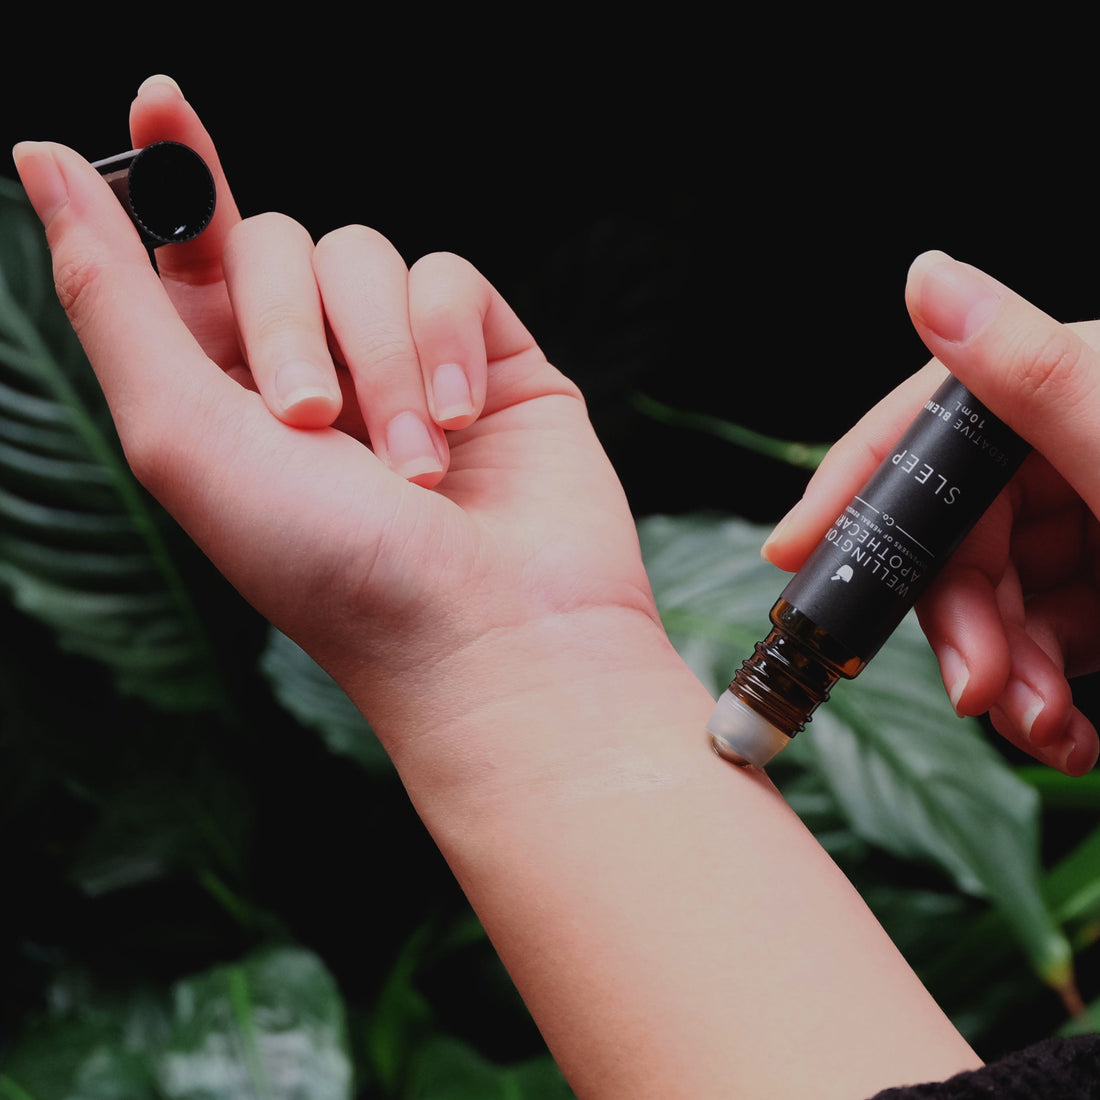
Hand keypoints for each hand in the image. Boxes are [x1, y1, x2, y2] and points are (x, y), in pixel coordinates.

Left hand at [11, 77, 670, 795]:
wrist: (490, 632)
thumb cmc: (330, 567)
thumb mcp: (183, 437)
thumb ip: (113, 297)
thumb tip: (39, 159)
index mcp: (226, 392)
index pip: (188, 253)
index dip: (172, 174)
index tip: (159, 103)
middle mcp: (315, 367)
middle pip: (274, 241)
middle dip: (287, 324)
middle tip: (314, 426)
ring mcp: (404, 362)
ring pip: (367, 257)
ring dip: (380, 361)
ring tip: (415, 467)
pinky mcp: (489, 356)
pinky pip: (450, 278)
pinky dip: (447, 347)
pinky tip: (465, 425)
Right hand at [764, 250, 1099, 775]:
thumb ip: (1027, 369)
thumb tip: (925, 274)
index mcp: (1076, 392)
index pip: (929, 431)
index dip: (855, 489)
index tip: (793, 554)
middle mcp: (1080, 451)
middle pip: (960, 535)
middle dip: (960, 624)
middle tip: (978, 694)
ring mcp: (1099, 527)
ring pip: (996, 601)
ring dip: (1005, 676)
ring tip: (1045, 730)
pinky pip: (1046, 641)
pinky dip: (1045, 692)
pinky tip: (1069, 731)